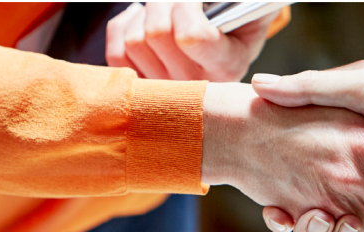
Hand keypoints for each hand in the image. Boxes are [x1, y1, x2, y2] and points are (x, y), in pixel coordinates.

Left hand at [106, 3, 274, 81]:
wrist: (230, 41)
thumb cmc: (237, 20)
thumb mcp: (247, 8)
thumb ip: (229, 3)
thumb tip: (187, 3)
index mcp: (228, 65)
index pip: (191, 36)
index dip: (185, 5)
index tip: (195, 1)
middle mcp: (197, 86)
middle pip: (157, 32)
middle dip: (164, 3)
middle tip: (178, 2)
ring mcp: (168, 91)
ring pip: (134, 41)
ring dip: (145, 14)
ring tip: (164, 11)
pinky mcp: (144, 89)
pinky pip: (116, 54)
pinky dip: (125, 27)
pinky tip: (143, 22)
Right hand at [251, 61, 363, 231]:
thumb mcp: (362, 88)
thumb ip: (315, 87)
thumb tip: (262, 86)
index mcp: (354, 156)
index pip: (305, 189)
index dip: (287, 207)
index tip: (276, 209)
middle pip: (322, 225)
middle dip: (310, 230)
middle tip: (304, 216)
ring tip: (327, 224)